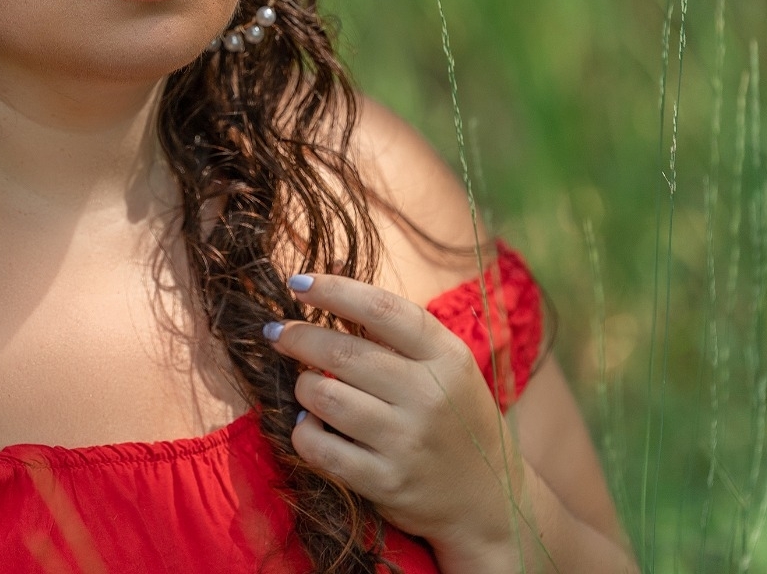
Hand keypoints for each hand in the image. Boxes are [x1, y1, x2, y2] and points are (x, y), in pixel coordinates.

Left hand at [263, 271, 529, 567]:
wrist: (489, 498)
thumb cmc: (455, 417)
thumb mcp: (445, 364)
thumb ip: (392, 324)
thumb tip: (331, 269)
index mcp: (448, 357)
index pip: (382, 309)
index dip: (334, 291)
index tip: (298, 282)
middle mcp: (430, 396)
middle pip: (343, 353)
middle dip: (298, 337)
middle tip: (277, 332)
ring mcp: (407, 442)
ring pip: (324, 396)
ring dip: (303, 386)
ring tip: (306, 384)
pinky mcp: (385, 482)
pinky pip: (319, 446)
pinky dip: (303, 430)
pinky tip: (309, 422)